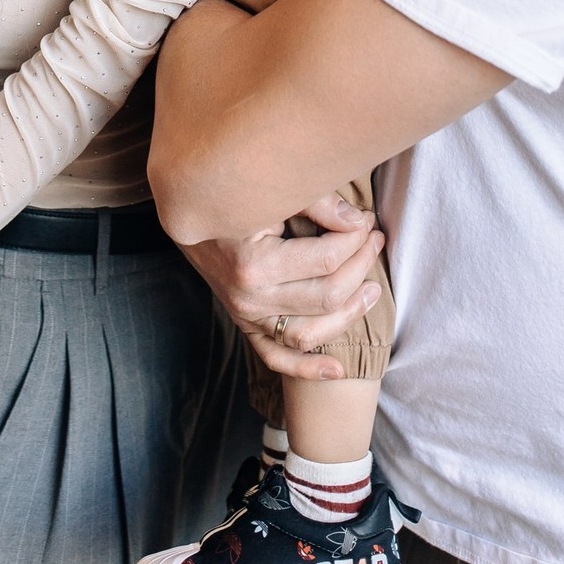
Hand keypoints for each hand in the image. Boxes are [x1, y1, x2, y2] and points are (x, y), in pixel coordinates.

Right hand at [177, 193, 385, 380]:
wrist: (189, 221)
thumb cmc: (234, 199)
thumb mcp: (271, 193)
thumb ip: (316, 203)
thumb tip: (358, 221)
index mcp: (255, 263)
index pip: (326, 257)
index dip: (355, 238)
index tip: (366, 221)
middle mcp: (250, 298)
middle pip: (326, 295)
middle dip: (360, 267)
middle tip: (374, 241)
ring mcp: (246, 317)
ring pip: (309, 334)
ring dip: (348, 316)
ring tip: (372, 289)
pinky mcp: (245, 326)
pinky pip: (276, 358)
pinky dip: (307, 369)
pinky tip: (337, 369)